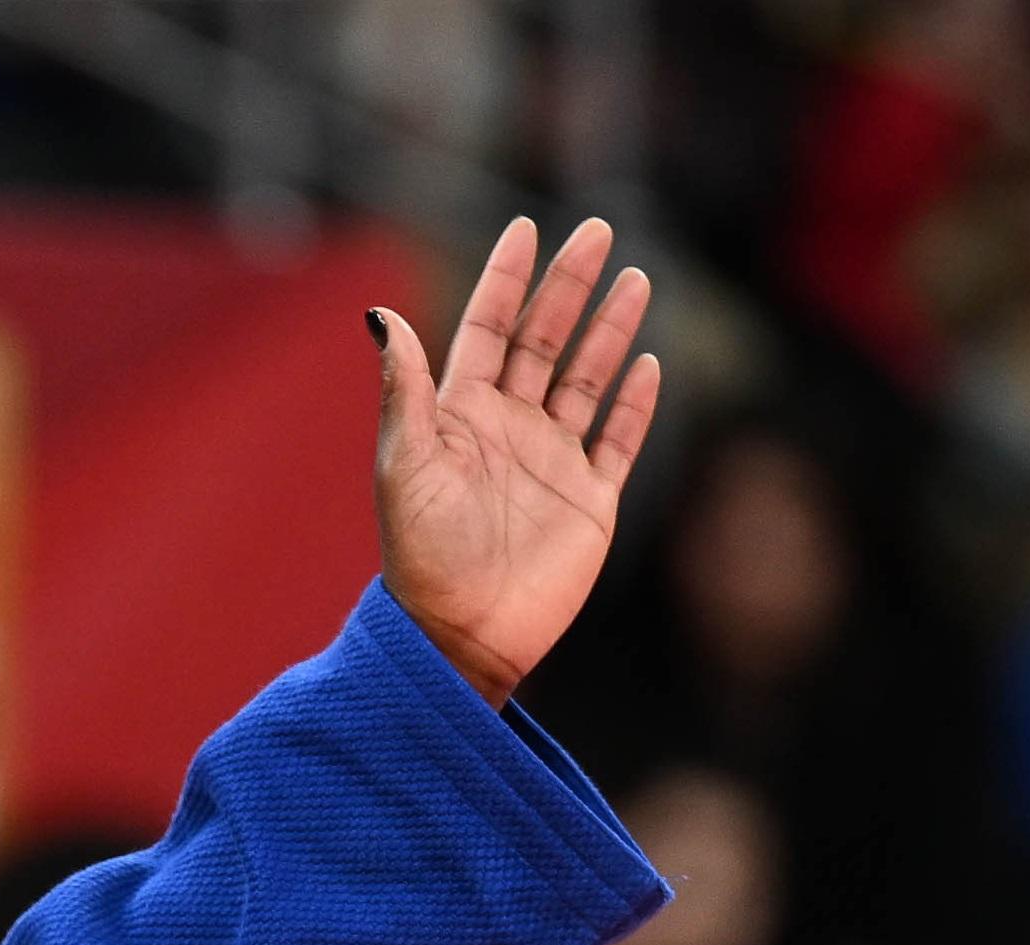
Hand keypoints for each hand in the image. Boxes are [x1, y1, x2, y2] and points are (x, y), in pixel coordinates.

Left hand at [371, 218, 660, 704]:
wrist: (461, 631)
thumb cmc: (422, 553)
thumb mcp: (404, 463)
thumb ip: (404, 388)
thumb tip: (379, 313)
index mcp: (459, 416)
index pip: (488, 329)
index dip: (506, 279)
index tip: (526, 227)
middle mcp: (507, 431)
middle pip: (545, 342)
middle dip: (570, 287)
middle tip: (600, 231)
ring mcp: (551, 463)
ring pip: (586, 380)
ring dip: (610, 331)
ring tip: (638, 278)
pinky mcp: (588, 501)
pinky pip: (618, 441)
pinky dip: (635, 403)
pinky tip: (650, 363)